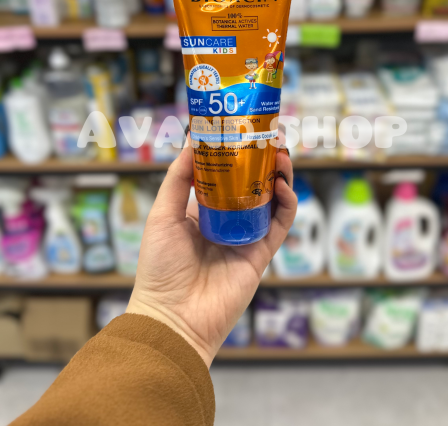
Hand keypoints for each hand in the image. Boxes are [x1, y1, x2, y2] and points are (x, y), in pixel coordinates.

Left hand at [127, 138, 296, 366]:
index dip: (238, 153)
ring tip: (281, 155)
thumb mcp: (162, 215)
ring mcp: (247, 237)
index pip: (226, 175)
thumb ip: (177, 180)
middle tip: (272, 136)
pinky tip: (284, 186)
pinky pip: (281, 225)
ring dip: (280, 176)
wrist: (173, 317)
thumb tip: (191, 141)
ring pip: (272, 200)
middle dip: (264, 160)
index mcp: (203, 211)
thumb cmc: (160, 266)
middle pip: (253, 184)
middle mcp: (228, 221)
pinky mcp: (262, 255)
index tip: (245, 130)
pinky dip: (287, 204)